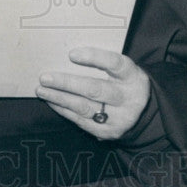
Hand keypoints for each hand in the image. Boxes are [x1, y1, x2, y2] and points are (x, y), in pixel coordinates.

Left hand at [36, 47, 150, 139]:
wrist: (144, 113)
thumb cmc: (124, 83)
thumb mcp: (123, 71)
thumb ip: (103, 64)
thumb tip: (69, 57)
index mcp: (133, 77)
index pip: (115, 64)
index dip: (94, 57)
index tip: (71, 54)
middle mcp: (128, 98)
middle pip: (94, 89)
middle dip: (66, 83)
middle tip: (45, 77)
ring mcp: (119, 118)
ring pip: (84, 107)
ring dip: (59, 98)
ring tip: (42, 89)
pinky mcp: (109, 132)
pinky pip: (81, 121)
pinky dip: (64, 110)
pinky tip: (52, 101)